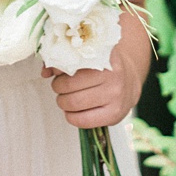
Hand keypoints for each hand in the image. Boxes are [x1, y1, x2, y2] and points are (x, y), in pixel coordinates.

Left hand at [43, 11, 148, 128]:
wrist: (130, 80)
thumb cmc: (103, 66)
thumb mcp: (88, 54)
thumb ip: (64, 58)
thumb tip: (45, 71)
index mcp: (106, 55)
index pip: (70, 62)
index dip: (58, 68)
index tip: (57, 70)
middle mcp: (114, 75)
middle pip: (68, 85)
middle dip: (58, 87)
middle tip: (62, 86)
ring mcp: (116, 96)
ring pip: (72, 103)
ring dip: (63, 102)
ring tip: (68, 97)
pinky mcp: (114, 114)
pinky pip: (81, 120)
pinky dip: (72, 117)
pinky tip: (76, 110)